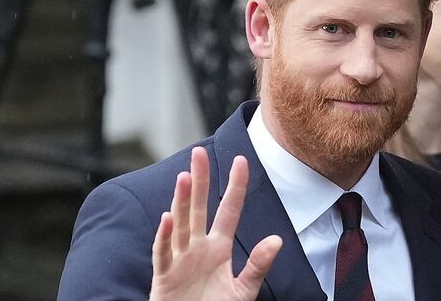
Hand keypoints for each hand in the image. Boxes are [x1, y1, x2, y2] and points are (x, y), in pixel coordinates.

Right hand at [149, 147, 282, 300]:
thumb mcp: (244, 290)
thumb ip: (258, 265)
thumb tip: (277, 240)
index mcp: (219, 248)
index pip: (228, 210)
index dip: (235, 186)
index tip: (241, 160)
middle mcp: (198, 247)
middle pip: (198, 208)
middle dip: (199, 181)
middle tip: (198, 153)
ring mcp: (180, 259)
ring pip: (180, 224)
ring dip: (181, 201)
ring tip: (184, 176)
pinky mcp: (165, 276)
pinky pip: (164, 253)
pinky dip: (164, 237)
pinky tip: (167, 218)